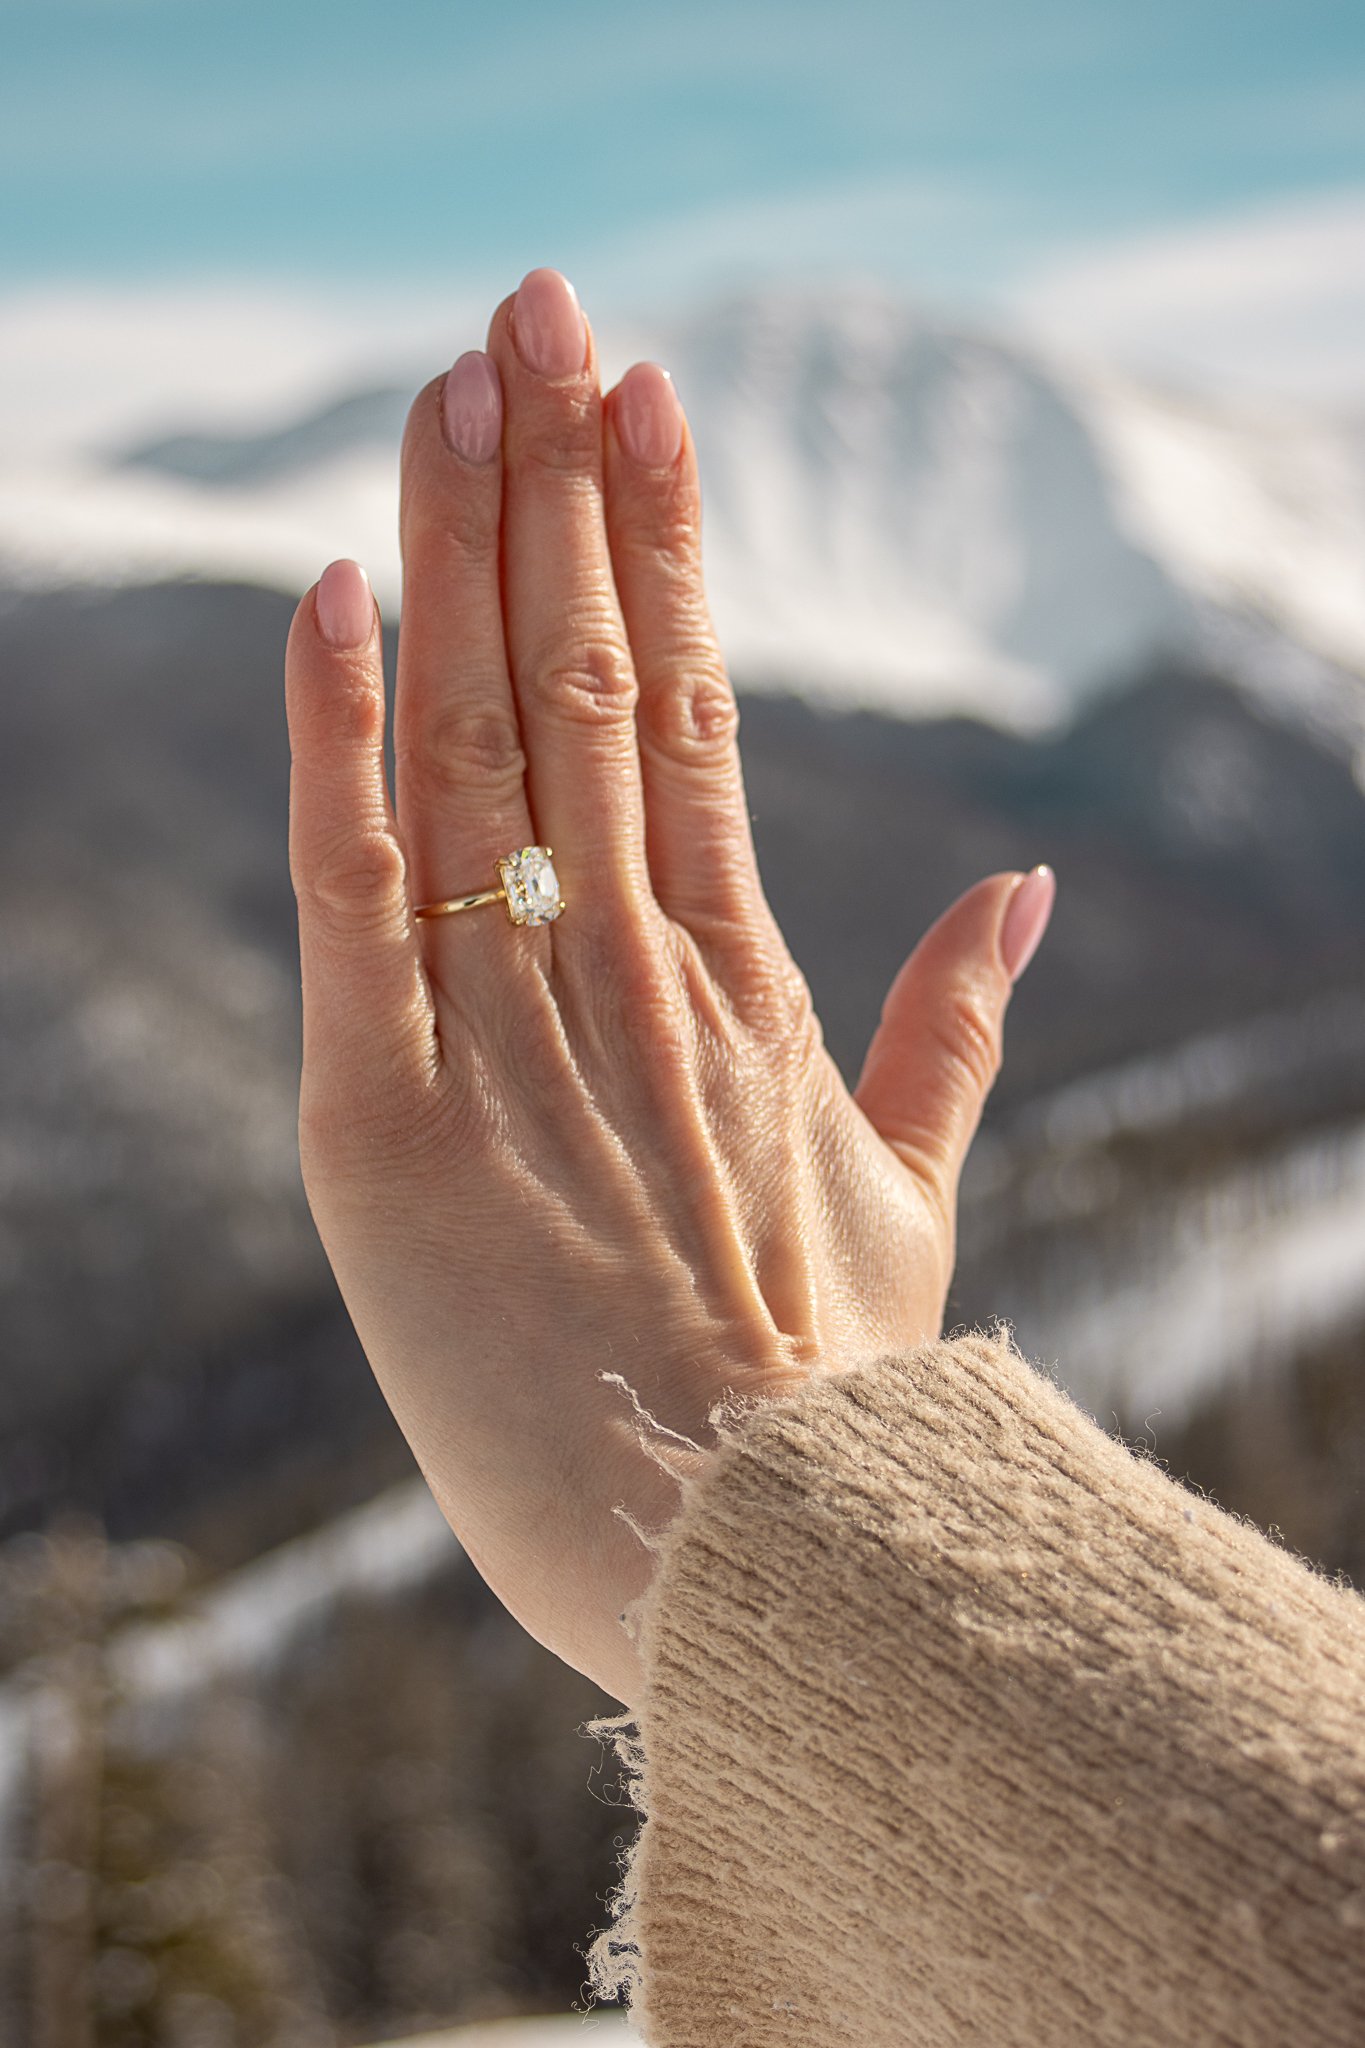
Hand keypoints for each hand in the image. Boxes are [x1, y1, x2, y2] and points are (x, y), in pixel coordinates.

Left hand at [283, 269, 1054, 1704]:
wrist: (775, 1574)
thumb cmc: (837, 1395)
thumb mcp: (910, 1196)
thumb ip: (956, 1025)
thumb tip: (1028, 879)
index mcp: (740, 983)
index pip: (697, 706)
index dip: (667, 537)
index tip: (644, 391)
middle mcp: (626, 976)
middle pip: (585, 681)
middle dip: (555, 483)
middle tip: (537, 302)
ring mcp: (507, 1041)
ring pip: (474, 751)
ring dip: (459, 555)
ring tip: (451, 384)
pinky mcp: (380, 1133)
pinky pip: (350, 901)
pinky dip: (335, 743)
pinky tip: (330, 591)